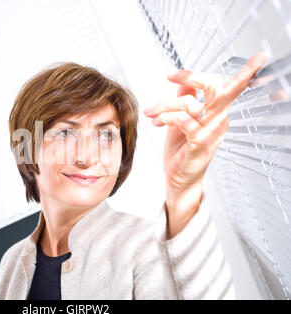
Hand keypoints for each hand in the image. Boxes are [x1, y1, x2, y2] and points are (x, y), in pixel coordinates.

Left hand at [143, 52, 268, 237]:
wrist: (179, 180)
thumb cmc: (181, 152)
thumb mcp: (181, 122)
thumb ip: (185, 100)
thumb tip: (185, 82)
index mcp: (217, 114)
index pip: (228, 87)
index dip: (227, 73)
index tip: (203, 66)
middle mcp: (219, 121)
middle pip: (215, 88)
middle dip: (192, 76)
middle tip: (171, 75)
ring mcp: (211, 132)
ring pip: (190, 104)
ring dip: (164, 105)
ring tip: (151, 113)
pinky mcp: (201, 143)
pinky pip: (183, 120)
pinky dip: (166, 117)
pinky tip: (158, 122)